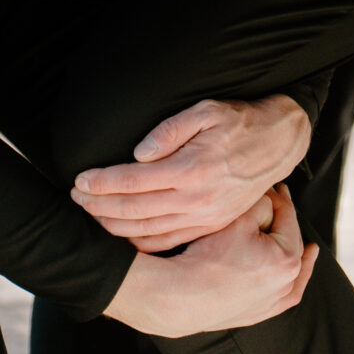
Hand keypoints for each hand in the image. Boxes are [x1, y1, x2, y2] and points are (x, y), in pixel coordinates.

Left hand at [72, 94, 312, 249]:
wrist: (278, 143)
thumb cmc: (239, 121)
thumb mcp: (207, 110)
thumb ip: (170, 130)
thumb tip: (138, 153)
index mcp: (192, 167)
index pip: (133, 180)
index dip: (102, 182)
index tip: (79, 179)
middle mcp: (196, 198)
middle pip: (133, 210)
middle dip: (98, 205)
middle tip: (75, 197)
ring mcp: (203, 217)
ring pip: (146, 231)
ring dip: (112, 225)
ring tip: (90, 213)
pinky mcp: (210, 227)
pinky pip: (167, 242)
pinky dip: (139, 243)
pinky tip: (122, 235)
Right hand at [103, 185, 316, 338]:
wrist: (181, 296)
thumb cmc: (208, 256)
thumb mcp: (238, 218)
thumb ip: (262, 203)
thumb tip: (271, 198)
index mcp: (287, 259)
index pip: (287, 216)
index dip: (278, 196)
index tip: (271, 184)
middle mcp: (285, 283)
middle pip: (289, 239)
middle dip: (281, 218)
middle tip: (274, 199)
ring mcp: (273, 301)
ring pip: (290, 267)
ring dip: (291, 246)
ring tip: (297, 230)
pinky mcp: (259, 313)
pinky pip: (286, 296)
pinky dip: (296, 281)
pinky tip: (304, 267)